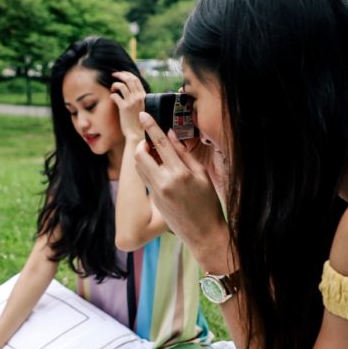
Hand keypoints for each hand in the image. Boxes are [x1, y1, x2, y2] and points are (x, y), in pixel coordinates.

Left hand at [109, 71, 147, 141]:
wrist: (137, 134)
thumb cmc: (139, 122)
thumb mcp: (143, 107)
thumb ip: (139, 99)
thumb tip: (131, 91)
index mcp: (144, 96)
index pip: (136, 79)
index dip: (127, 74)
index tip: (121, 74)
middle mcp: (138, 97)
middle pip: (129, 79)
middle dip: (120, 74)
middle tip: (113, 75)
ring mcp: (131, 102)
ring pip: (121, 85)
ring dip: (115, 84)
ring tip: (112, 88)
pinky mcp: (124, 108)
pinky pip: (115, 96)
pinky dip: (112, 95)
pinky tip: (111, 98)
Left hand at [133, 112, 228, 252]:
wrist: (203, 234)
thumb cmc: (208, 204)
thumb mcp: (202, 175)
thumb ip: (185, 154)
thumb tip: (171, 136)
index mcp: (179, 173)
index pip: (160, 143)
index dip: (151, 126)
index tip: (143, 114)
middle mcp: (164, 182)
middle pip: (141, 154)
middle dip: (142, 143)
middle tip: (149, 141)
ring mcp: (156, 192)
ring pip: (139, 166)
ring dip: (143, 156)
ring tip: (156, 154)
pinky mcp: (153, 199)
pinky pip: (145, 178)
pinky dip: (147, 168)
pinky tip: (158, 167)